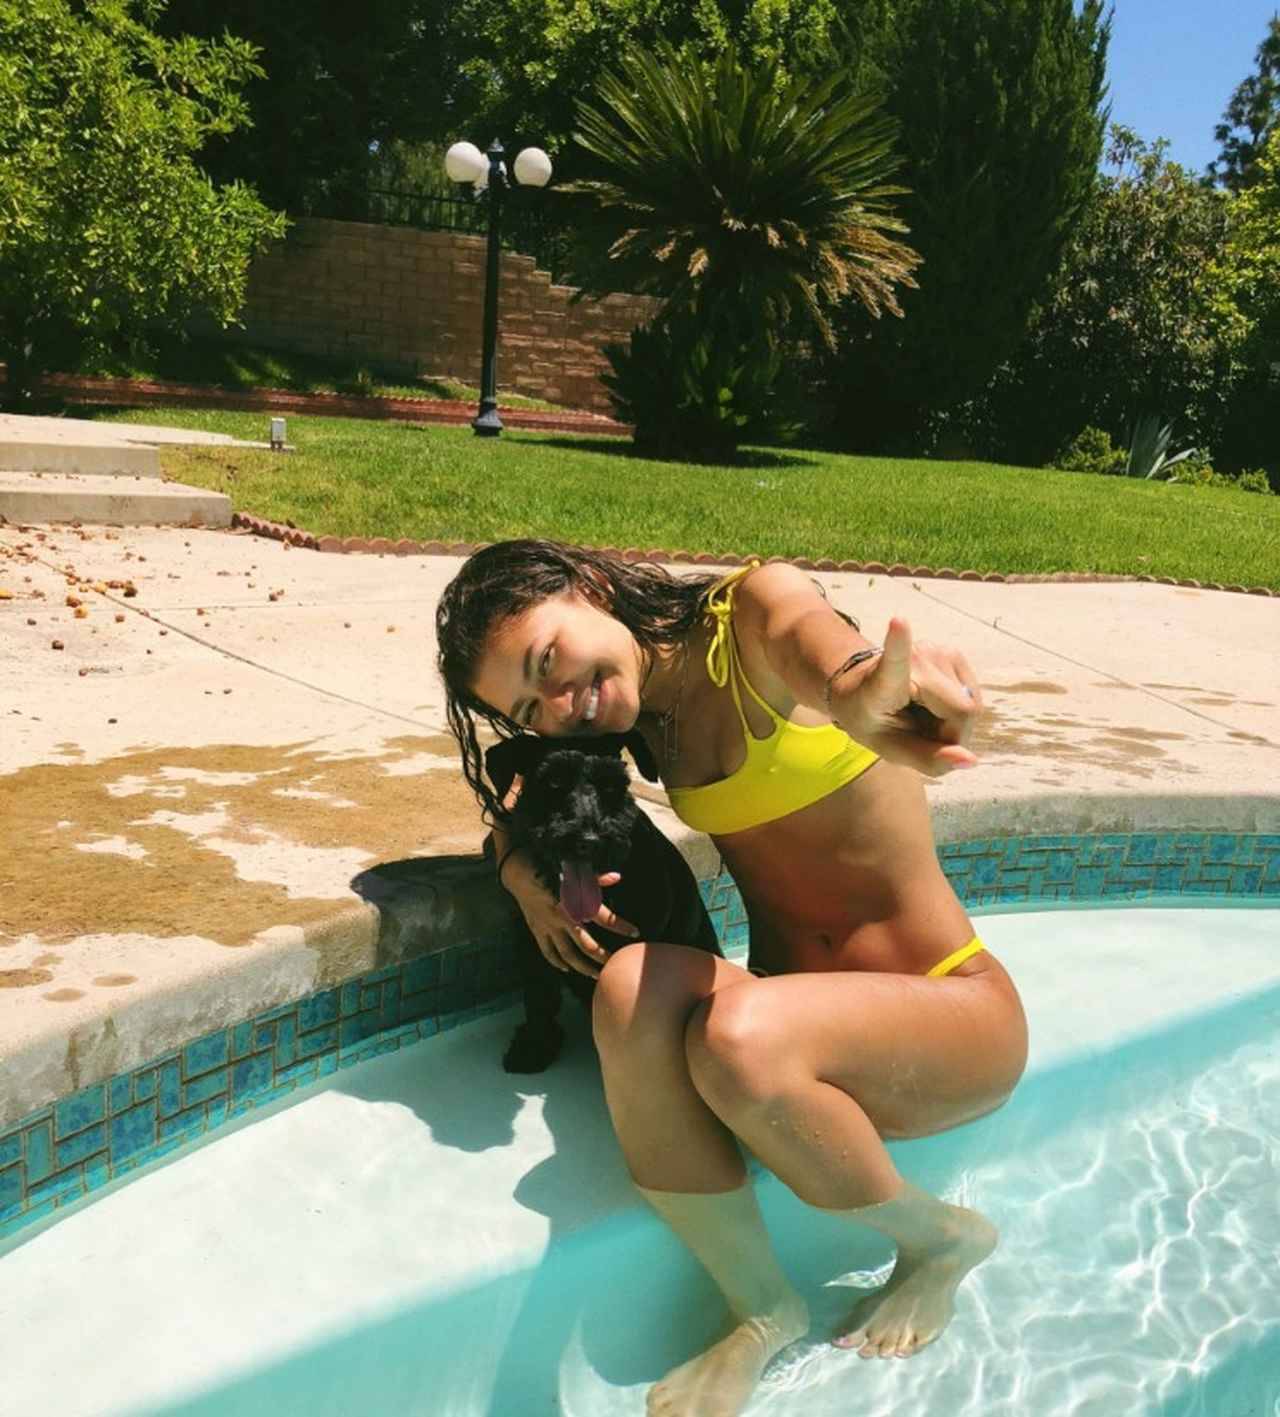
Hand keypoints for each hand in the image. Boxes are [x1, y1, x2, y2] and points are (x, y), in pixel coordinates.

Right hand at [501, 853, 639, 977]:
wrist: (518, 872)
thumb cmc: (548, 867)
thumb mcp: (573, 870)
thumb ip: (596, 877)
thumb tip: (617, 877)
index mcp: (574, 902)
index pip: (603, 917)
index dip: (620, 925)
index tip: (635, 932)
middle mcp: (562, 919)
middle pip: (586, 945)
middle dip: (603, 956)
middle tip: (616, 962)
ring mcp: (548, 928)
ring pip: (568, 954)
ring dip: (583, 967)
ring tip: (597, 975)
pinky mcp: (537, 931)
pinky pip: (548, 952)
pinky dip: (557, 962)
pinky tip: (567, 969)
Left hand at [836, 618, 981, 776]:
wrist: (863, 687)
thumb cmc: (872, 719)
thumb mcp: (889, 749)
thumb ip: (927, 759)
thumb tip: (971, 760)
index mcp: (884, 680)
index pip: (894, 661)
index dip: (898, 643)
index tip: (898, 622)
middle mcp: (914, 659)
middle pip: (962, 711)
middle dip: (951, 736)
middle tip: (921, 735)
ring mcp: (937, 651)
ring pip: (971, 706)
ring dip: (953, 724)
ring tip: (922, 718)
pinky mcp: (954, 653)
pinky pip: (972, 697)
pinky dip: (958, 712)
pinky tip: (934, 708)